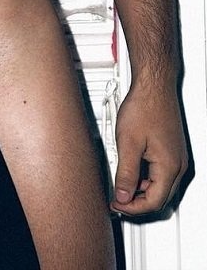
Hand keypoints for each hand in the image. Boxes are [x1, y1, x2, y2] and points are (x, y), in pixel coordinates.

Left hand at [111, 81, 187, 215]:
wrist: (154, 85)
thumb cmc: (144, 106)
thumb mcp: (128, 142)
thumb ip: (125, 173)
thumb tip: (122, 196)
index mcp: (170, 166)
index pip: (153, 202)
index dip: (132, 208)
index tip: (116, 204)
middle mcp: (178, 165)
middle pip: (159, 197)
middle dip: (137, 202)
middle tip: (117, 200)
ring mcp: (177, 158)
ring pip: (160, 186)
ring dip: (140, 190)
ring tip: (120, 186)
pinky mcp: (172, 150)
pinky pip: (161, 173)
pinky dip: (145, 177)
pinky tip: (130, 170)